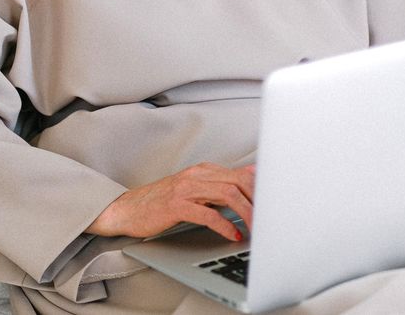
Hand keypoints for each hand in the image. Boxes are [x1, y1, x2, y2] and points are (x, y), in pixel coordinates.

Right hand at [85, 162, 254, 241]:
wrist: (128, 209)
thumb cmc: (163, 202)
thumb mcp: (196, 188)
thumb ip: (222, 183)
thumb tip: (251, 176)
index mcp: (204, 170)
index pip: (241, 174)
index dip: (261, 188)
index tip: (275, 202)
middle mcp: (197, 175)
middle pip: (238, 181)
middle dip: (258, 199)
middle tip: (270, 218)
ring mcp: (187, 188)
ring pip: (227, 194)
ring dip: (246, 212)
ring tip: (256, 228)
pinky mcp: (177, 205)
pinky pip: (207, 213)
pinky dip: (224, 224)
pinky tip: (232, 234)